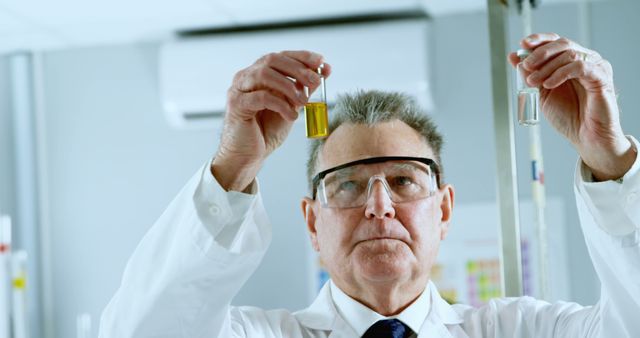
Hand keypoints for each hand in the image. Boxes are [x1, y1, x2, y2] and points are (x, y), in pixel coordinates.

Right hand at [212, 51, 330, 191]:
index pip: (280, 56)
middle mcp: (246, 77)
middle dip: (298, 69)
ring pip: (264, 74)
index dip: (301, 56)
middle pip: (272, 60)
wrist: (247, 155)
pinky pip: (260, 97)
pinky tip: (291, 116)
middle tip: (315, 81)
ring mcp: (238, 89)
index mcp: (258, 74)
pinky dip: (280, 104)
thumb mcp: (290, 106)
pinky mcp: (236, 104)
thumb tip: (323, 72)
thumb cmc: (265, 131)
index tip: (321, 61)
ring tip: (303, 102)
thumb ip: (303, 89)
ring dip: (289, 86)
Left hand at [509, 33, 635, 180]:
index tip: (523, 44)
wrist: (585, 137)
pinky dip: (561, 73)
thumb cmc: (568, 116)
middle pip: (562, 44)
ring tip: (533, 82)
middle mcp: (585, 60)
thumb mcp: (542, 93)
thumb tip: (514, 56)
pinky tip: (549, 84)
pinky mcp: (601, 77)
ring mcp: (595, 67)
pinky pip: (580, 67)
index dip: (540, 39)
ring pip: (569, 53)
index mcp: (571, 62)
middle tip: (526, 66)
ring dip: (547, 67)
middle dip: (540, 53)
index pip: (556, 41)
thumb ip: (530, 74)